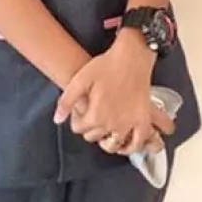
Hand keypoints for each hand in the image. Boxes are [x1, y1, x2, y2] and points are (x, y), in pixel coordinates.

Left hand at [54, 33, 173, 154]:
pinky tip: (125, 143)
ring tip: (106, 132)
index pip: (79, 129)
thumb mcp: (80, 80)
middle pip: (94, 137)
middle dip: (91, 128)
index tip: (82, 110)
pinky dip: (132, 146)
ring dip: (107, 141)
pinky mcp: (144, 119)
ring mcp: (130, 123)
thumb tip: (58, 120)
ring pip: (114, 144)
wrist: (132, 56)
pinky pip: (138, 141)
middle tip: (94, 114)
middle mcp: (112, 123)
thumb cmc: (106, 65)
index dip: (77, 119)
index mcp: (95, 115)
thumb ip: (66, 102)